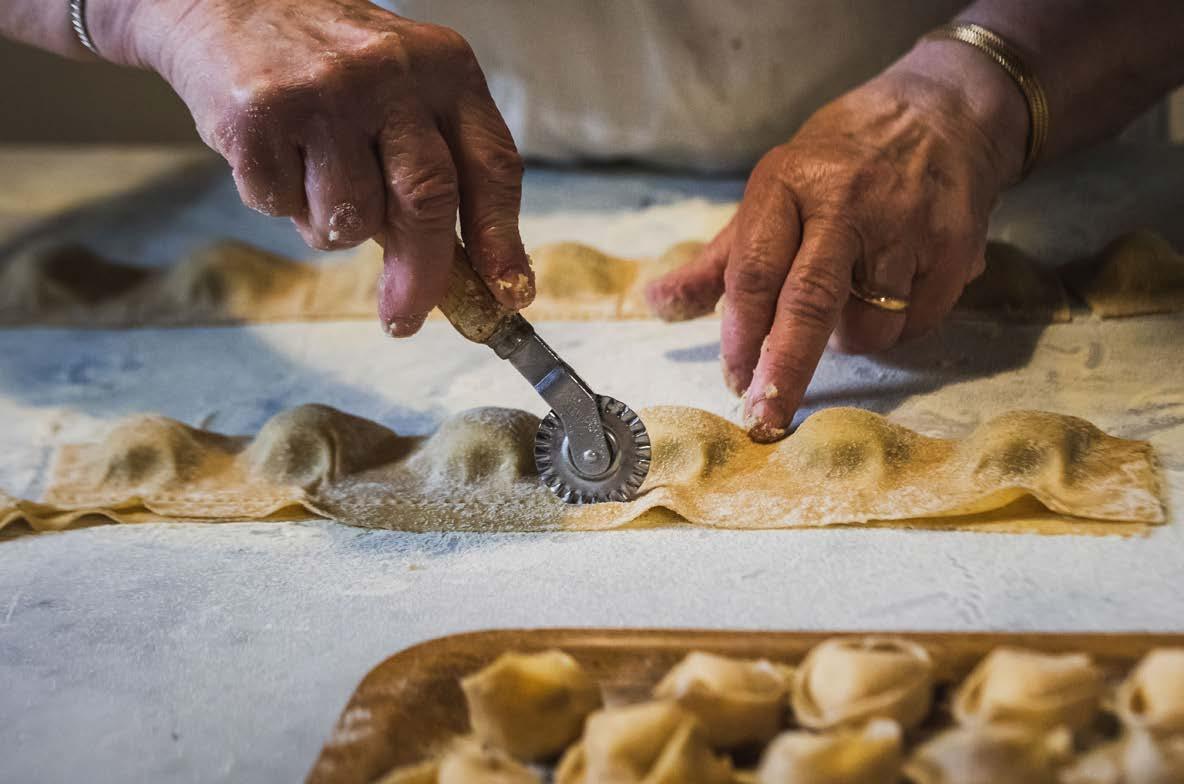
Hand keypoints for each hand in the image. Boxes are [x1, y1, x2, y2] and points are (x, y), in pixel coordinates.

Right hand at [114, 0, 532, 334]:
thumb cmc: (332, 69)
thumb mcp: (405, 95)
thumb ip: (438, 170)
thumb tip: (472, 278)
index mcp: (446, 68)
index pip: (492, 167)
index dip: (503, 240)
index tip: (509, 294)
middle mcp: (392, 73)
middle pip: (428, 201)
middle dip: (421, 275)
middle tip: (404, 317)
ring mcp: (324, 92)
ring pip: (350, 218)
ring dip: (332, 225)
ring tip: (313, 174)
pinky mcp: (260, 113)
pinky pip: (282, 206)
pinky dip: (278, 200)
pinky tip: (273, 152)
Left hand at [646, 41, 1027, 440]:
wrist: (943, 113)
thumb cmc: (839, 165)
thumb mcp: (771, 196)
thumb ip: (718, 262)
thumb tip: (654, 303)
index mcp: (788, 184)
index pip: (754, 271)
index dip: (740, 334)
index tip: (733, 381)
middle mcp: (846, 202)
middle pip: (809, 303)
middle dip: (783, 369)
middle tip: (765, 417)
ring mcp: (906, 224)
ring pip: (867, 326)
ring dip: (848, 340)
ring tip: (851, 302)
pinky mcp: (954, 248)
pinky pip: (914, 324)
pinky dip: (895, 327)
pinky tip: (893, 292)